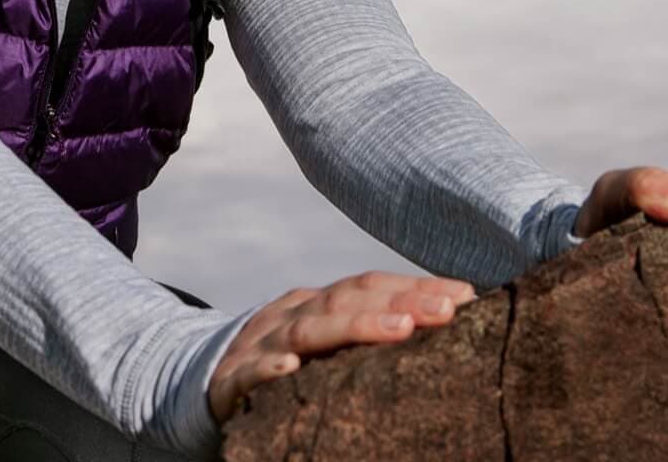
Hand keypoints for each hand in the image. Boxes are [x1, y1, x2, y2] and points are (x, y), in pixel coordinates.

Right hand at [208, 271, 476, 423]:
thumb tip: (441, 326)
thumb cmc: (282, 367)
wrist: (199, 381)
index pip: (371, 285)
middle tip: (449, 309)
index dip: (416, 286)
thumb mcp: (324, 344)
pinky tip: (290, 370)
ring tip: (400, 329)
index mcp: (318, 304)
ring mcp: (262, 343)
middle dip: (401, 300)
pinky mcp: (232, 379)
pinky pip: (251, 373)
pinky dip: (269, 369)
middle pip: (348, 299)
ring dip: (355, 326)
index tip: (468, 295)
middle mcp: (293, 314)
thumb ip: (365, 335)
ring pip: (309, 329)